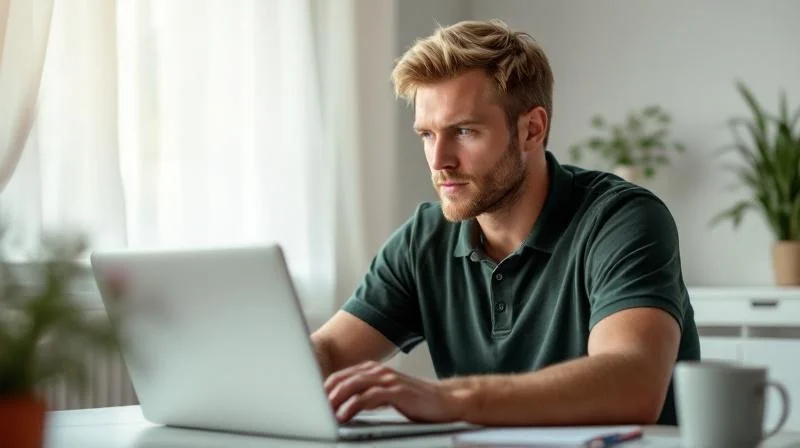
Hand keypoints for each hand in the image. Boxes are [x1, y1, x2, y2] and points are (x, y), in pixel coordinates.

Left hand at [324, 360, 463, 422]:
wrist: (445, 401)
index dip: (324, 389)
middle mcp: (378, 371)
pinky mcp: (396, 391)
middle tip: (310, 409)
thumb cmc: (414, 401)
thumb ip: (366, 396)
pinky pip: (368, 397)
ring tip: (322, 413)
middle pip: (342, 379)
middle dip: (324, 394)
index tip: (310, 402)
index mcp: (373, 370)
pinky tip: (344, 416)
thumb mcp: (386, 395)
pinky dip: (353, 406)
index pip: (340, 376)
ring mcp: (387, 380)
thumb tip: (341, 408)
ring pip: (352, 385)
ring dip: (334, 399)